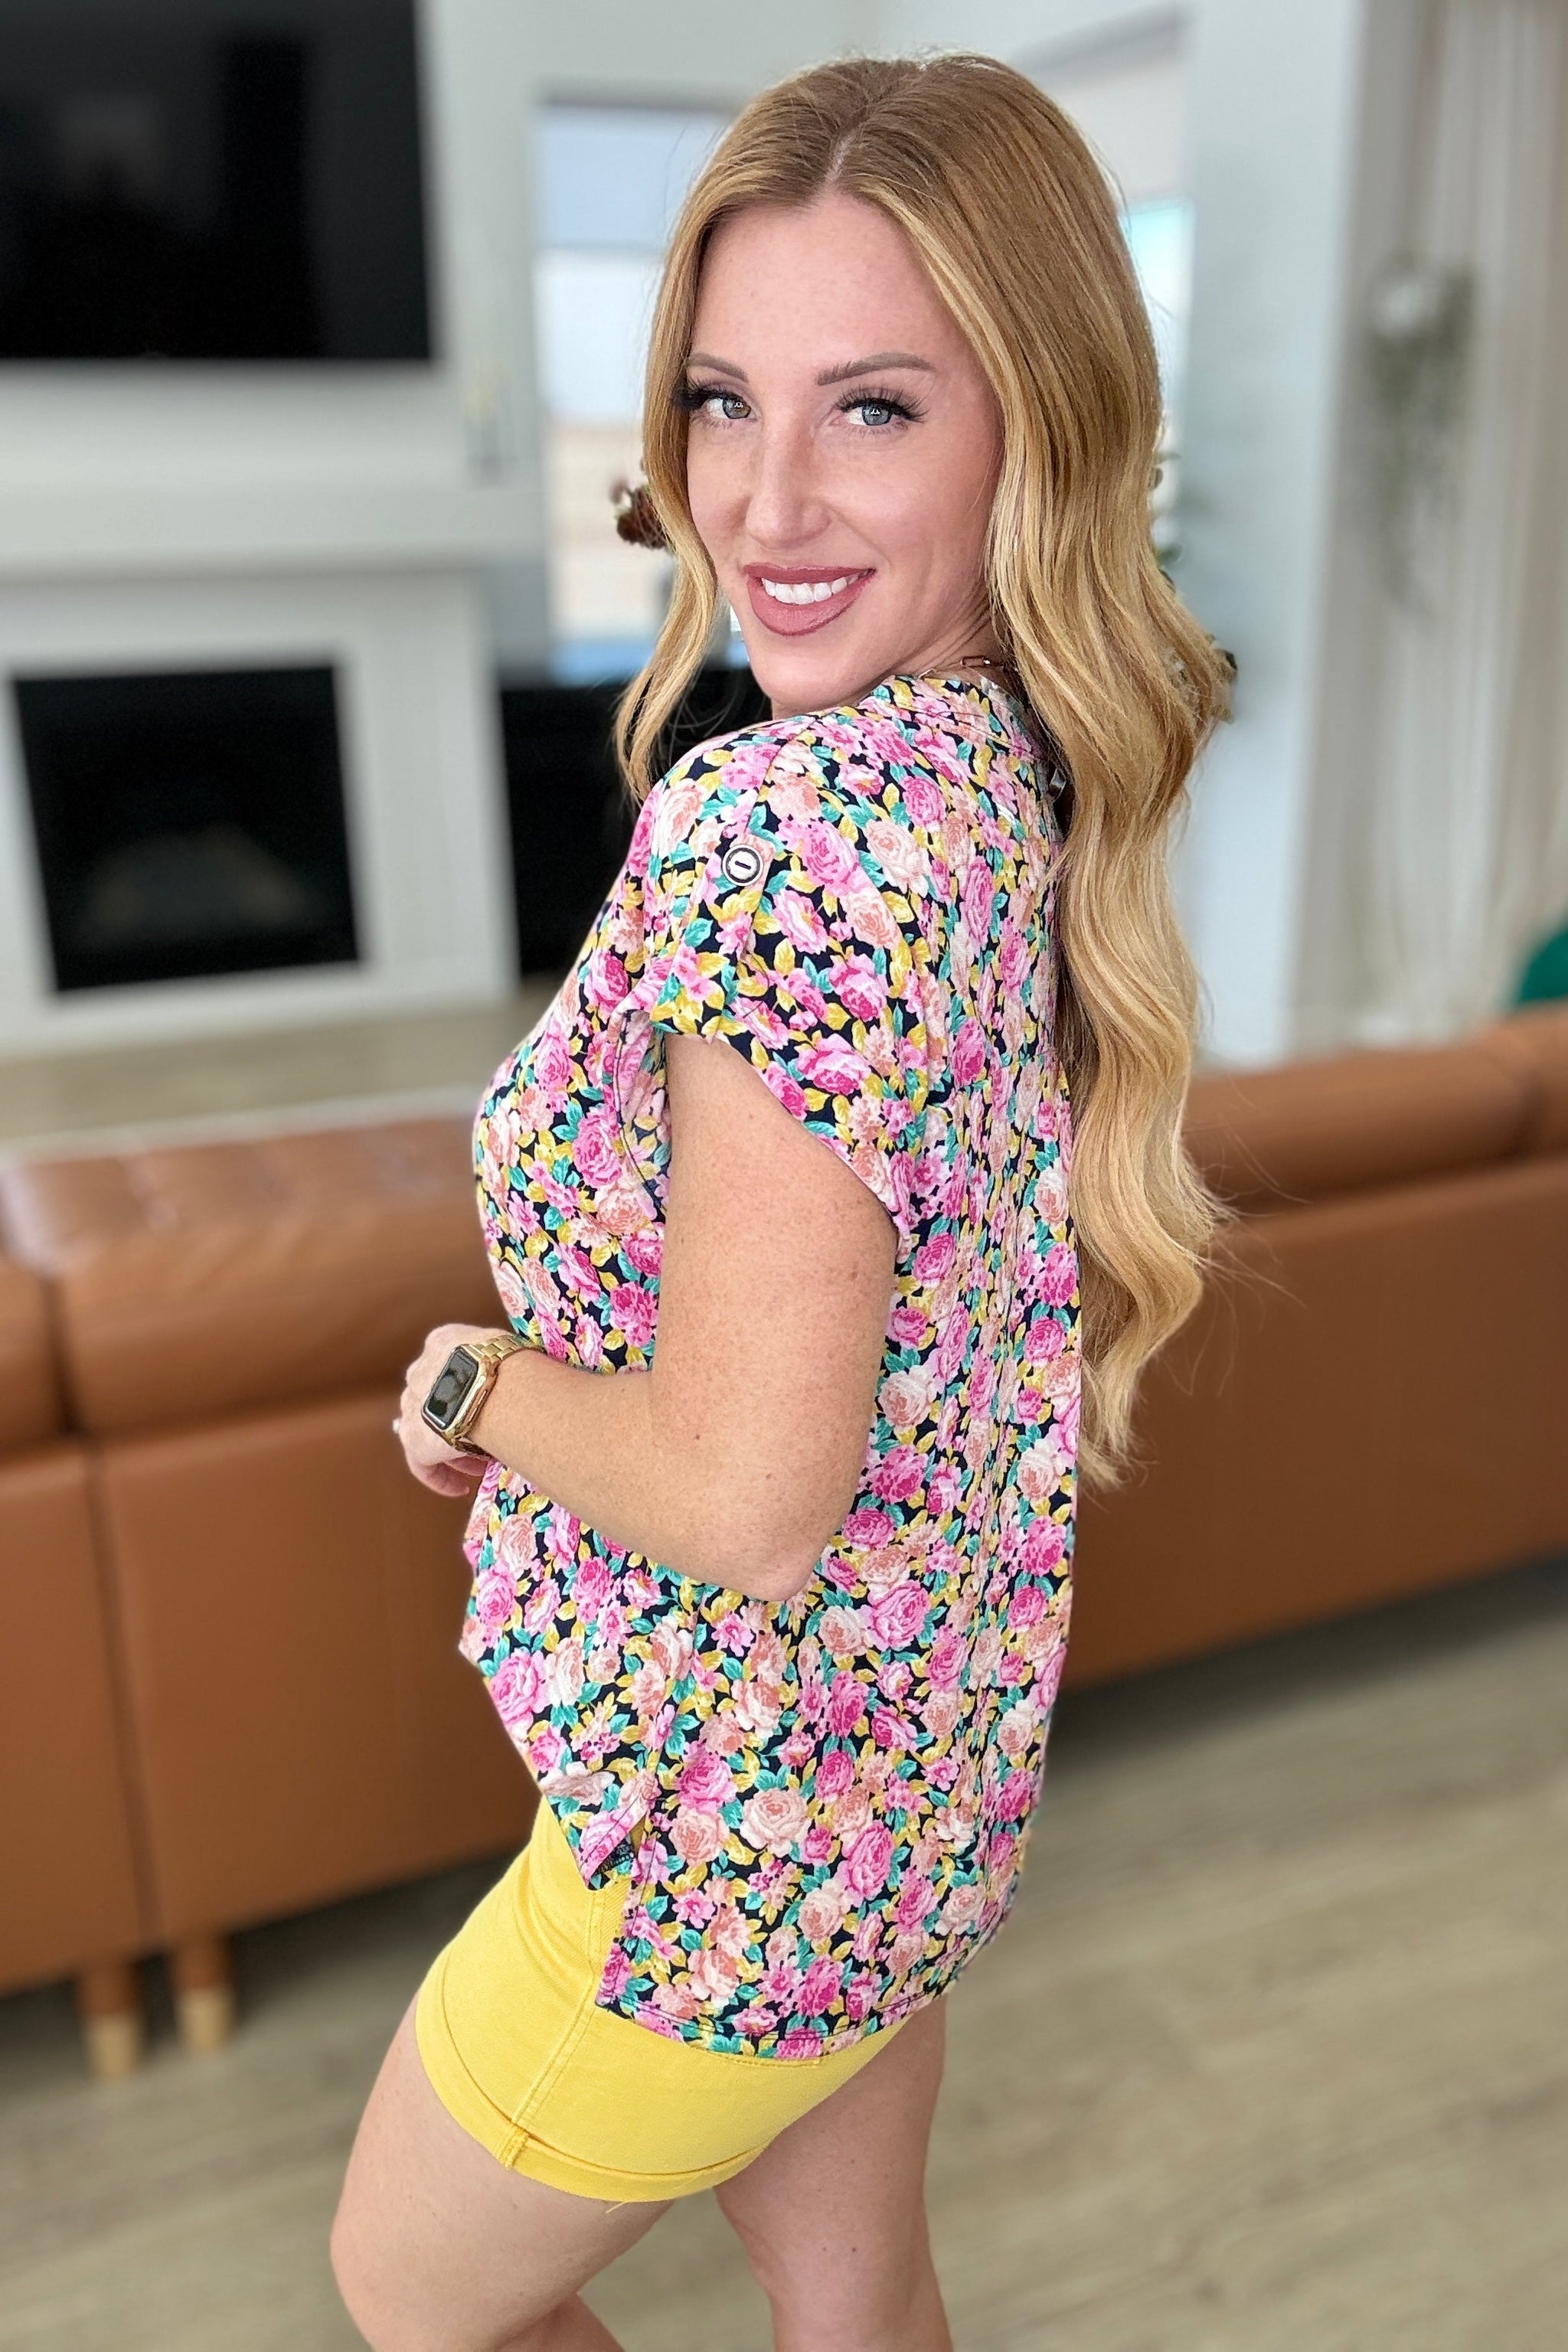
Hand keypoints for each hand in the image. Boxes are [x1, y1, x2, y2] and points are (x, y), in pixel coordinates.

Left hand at [394, 1322, 509, 1497]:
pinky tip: (460, 1488)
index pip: (449, 1367)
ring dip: (454, 1449)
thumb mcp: (506, 1349)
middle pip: (436, 1400)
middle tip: (486, 1441)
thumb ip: (502, 1361)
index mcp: (442, 1342)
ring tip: (480, 1466)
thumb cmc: (516, 1363)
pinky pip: (421, 1464)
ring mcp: (412, 1404)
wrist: (495, 1384)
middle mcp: (420, 1370)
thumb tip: (529, 1374)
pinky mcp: (414, 1438)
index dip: (468, 1392)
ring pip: (428, 1430)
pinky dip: (439, 1477)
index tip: (487, 1409)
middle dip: (460, 1421)